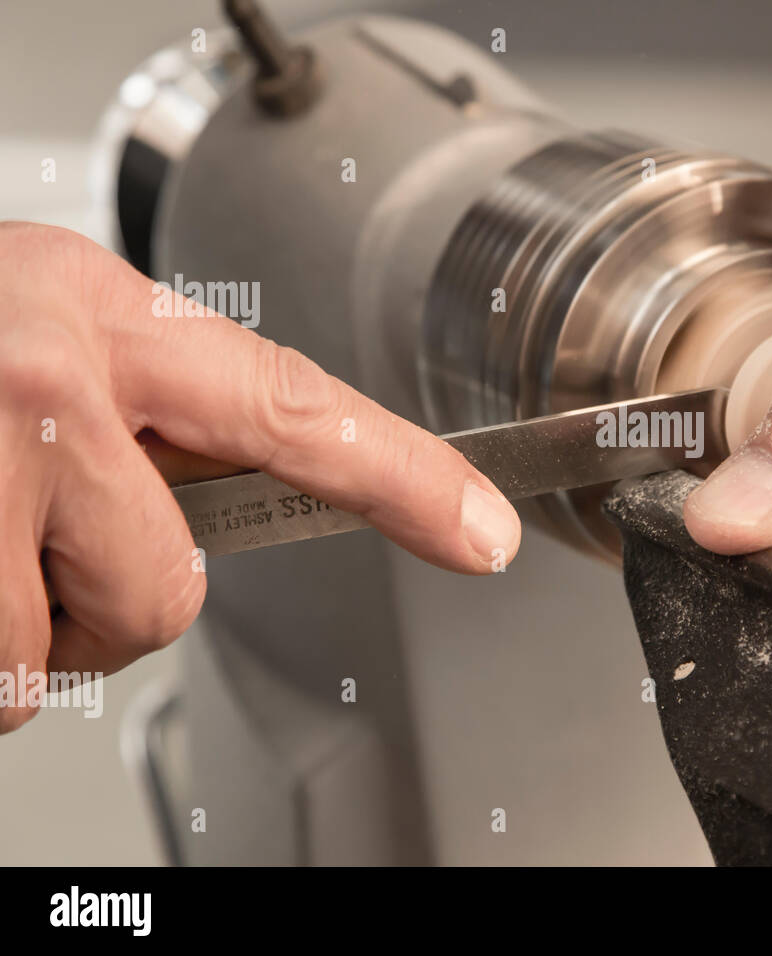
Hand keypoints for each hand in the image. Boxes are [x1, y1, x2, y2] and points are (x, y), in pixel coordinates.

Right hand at [0, 223, 519, 729]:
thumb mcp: (40, 338)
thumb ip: (142, 411)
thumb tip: (230, 489)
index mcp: (100, 316)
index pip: (298, 407)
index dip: (407, 478)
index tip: (484, 531)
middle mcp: (47, 382)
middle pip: (170, 586)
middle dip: (104, 602)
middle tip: (23, 544)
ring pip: (59, 648)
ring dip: (12, 629)